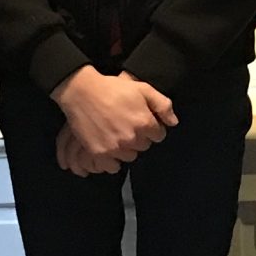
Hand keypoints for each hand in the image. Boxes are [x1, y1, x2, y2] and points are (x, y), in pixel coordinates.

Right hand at [53, 69, 177, 172]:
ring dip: (126, 148)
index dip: (151, 127)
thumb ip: (163, 105)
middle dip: (139, 137)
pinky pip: (113, 167)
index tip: (142, 121)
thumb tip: (174, 122)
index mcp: (144, 123)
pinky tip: (109, 146)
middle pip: (144, 146)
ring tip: (116, 133)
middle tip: (127, 124)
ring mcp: (115, 147)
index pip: (159, 136)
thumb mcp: (143, 89)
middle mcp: (132, 138)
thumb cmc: (113, 88)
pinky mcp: (100, 153)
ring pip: (130, 156)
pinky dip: (112, 160)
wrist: (82, 92)